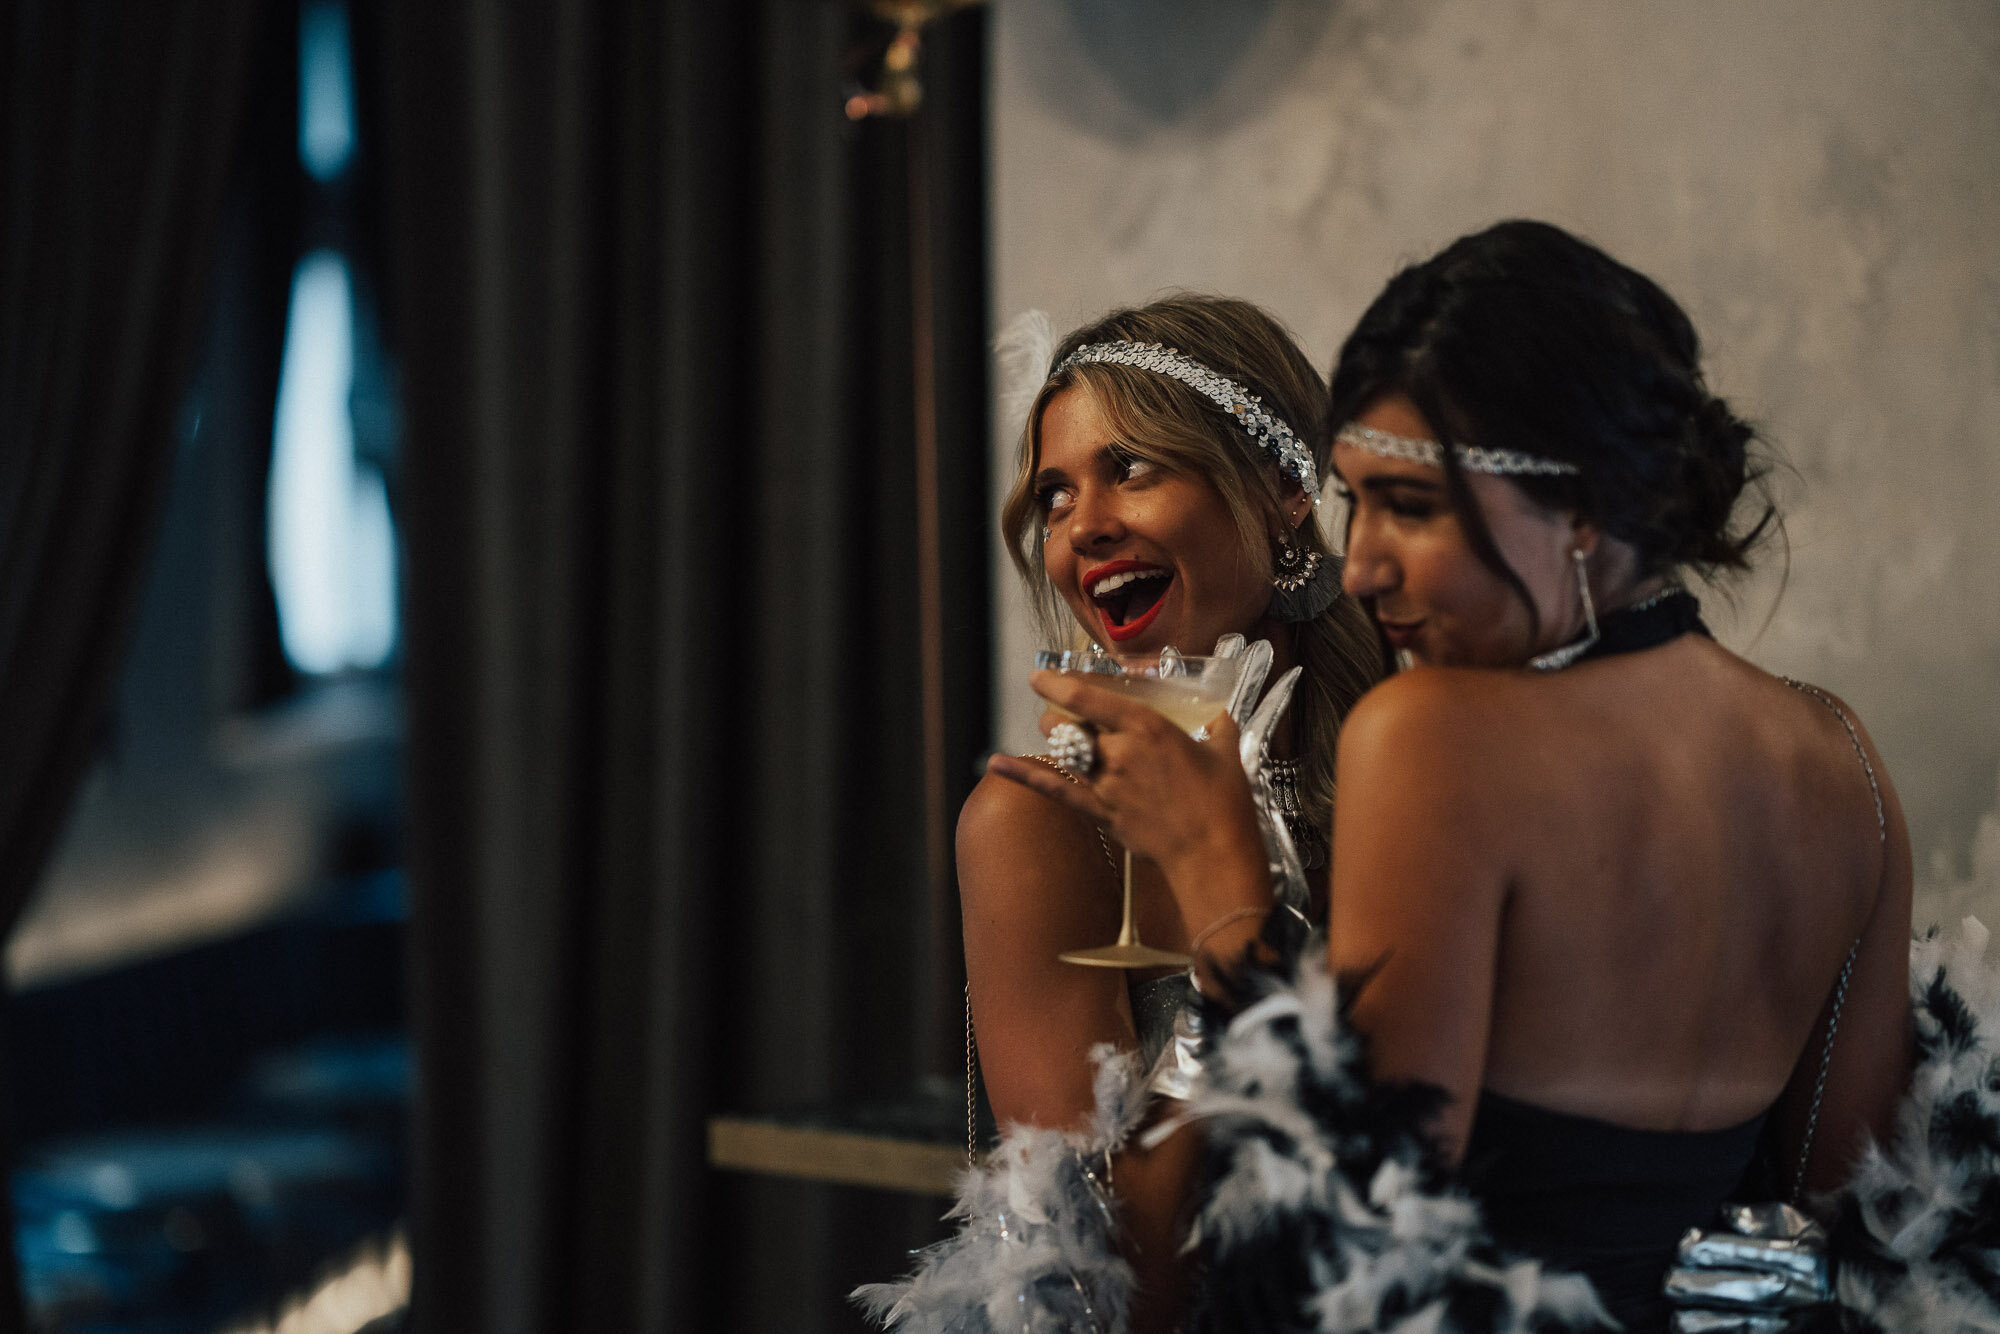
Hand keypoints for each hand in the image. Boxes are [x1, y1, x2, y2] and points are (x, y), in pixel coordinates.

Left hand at [988, 670, 1265, 910]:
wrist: (1213, 853)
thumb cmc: (1223, 800)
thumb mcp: (1225, 747)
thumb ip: (1215, 723)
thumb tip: (1217, 713)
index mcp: (1147, 727)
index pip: (1087, 697)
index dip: (1056, 683)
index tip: (1040, 676)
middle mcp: (1118, 752)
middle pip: (1067, 723)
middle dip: (1059, 714)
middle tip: (1065, 711)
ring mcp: (1105, 784)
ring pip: (1062, 751)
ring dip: (1056, 737)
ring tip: (1057, 730)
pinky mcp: (1102, 812)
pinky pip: (1055, 790)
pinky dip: (1023, 775)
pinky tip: (995, 763)